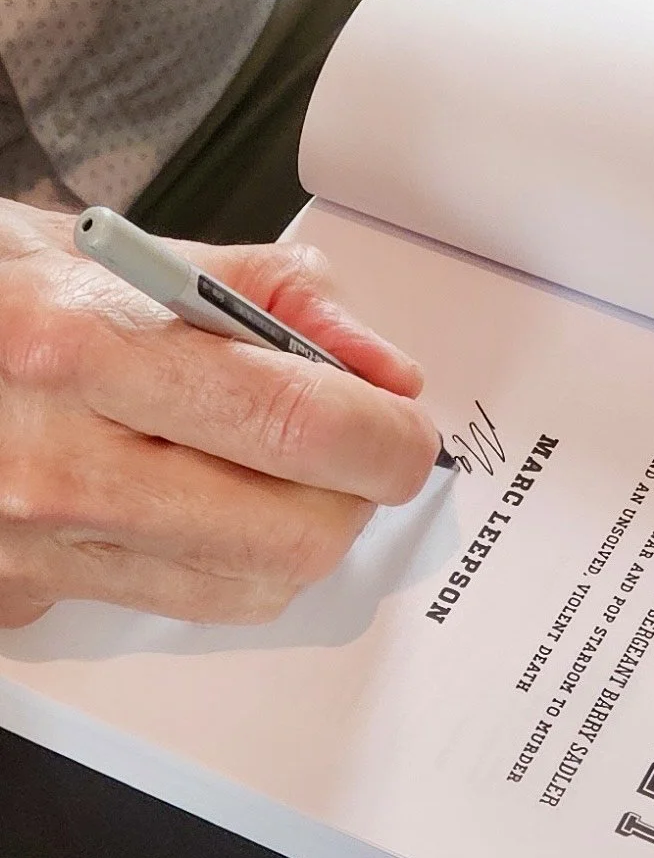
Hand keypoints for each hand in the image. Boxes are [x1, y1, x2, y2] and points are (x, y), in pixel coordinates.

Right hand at [0, 199, 438, 627]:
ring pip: (253, 586)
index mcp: (86, 348)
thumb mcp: (141, 254)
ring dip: (306, 530)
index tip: (409, 429)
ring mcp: (36, 546)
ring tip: (283, 466)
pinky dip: (238, 560)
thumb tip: (383, 372)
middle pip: (291, 534)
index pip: (293, 423)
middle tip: (361, 448)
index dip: (386, 437)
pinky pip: (190, 603)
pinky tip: (213, 500)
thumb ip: (282, 300)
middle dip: (359, 492)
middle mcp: (57, 464)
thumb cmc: (14, 291)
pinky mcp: (30, 595)